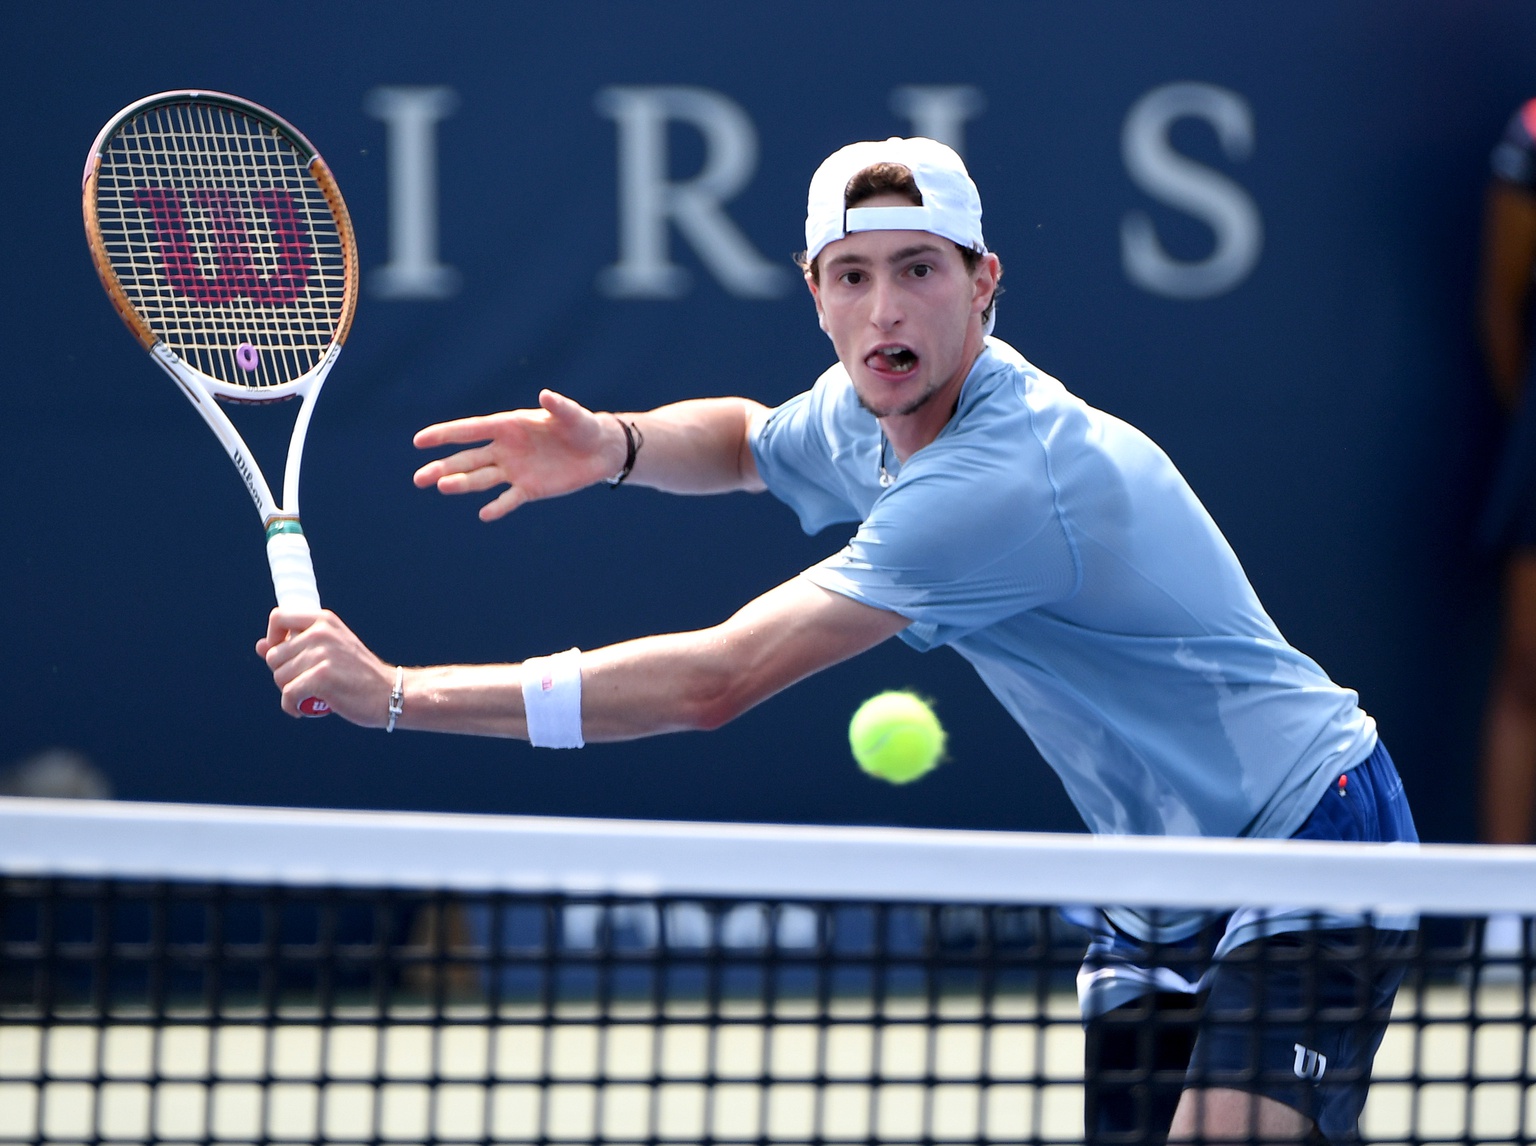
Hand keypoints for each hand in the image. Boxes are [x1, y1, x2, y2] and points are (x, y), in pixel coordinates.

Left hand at [258, 609, 393, 725]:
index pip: (278, 617)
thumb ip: (295, 646)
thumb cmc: (358, 675)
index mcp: (324, 620)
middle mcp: (321, 632)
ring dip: (290, 692)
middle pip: (274, 656)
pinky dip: (292, 707)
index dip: (273, 638)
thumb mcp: (329, 651)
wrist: (390, 693)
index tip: (285, 655)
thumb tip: (260, 646)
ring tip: (312, 695)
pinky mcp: (321, 677)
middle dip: (284, 674)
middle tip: (307, 683)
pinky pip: (288, 695)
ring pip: (279, 677)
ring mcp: (322, 654)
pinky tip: (305, 709)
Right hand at [412, 389, 622, 520]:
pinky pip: (509, 500)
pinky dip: (498, 507)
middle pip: (467, 459)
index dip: (445, 434)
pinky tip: (484, 514)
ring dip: (462, 484)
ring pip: (481, 479)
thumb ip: (559, 407)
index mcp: (508, 426)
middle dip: (443, 467)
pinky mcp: (529, 489)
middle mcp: (505, 449)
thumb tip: (546, 395)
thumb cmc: (582, 426)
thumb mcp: (573, 416)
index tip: (420, 441)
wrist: (599, 451)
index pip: (470, 430)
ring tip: (441, 487)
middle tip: (419, 478)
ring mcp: (514, 470)